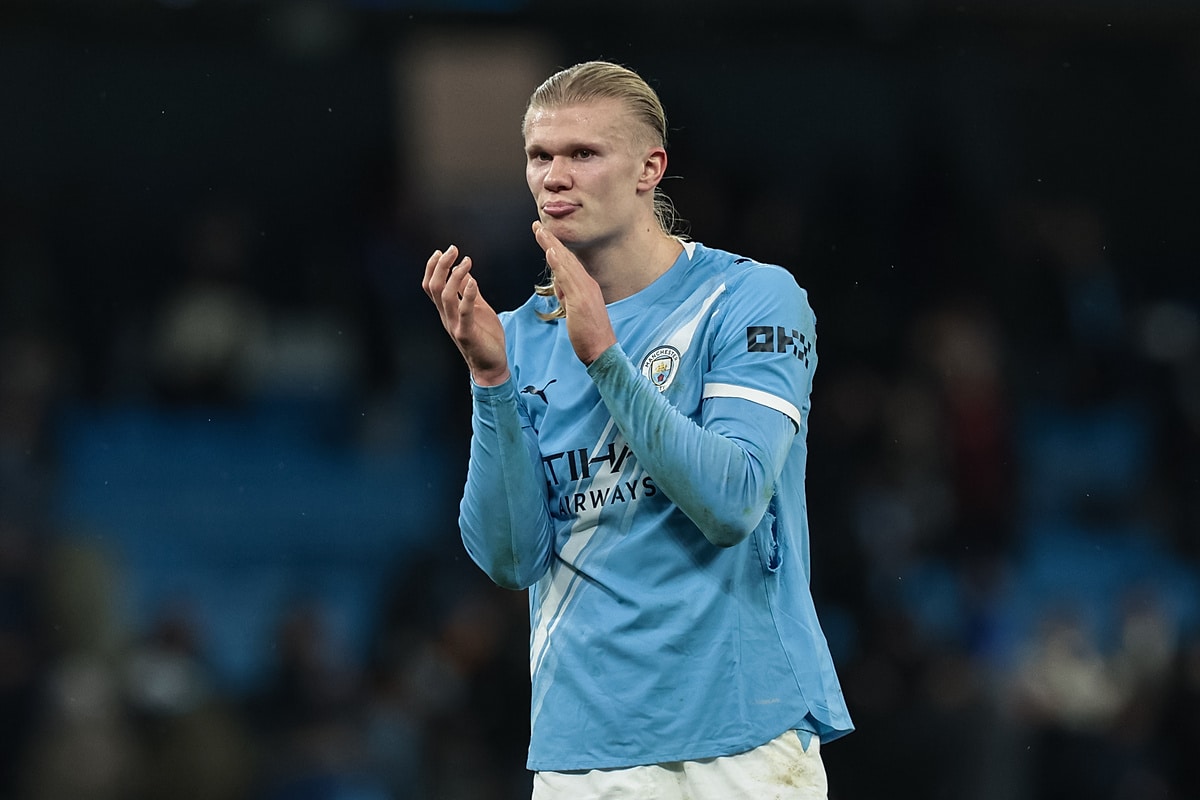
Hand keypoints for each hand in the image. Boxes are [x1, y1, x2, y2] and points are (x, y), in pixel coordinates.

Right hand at [421, 245, 509, 384]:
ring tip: (465, 262)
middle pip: (434, 287)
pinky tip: (473, 281)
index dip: (433, 267)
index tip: (441, 251)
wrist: (492, 366)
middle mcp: (447, 316)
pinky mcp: (466, 334)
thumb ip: (469, 293)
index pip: (431, 285)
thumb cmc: (485, 338)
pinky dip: (467, 295)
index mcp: (447, 310)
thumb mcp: (478, 309)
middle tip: (452, 250)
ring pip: (445, 297)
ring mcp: (455, 325)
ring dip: (455, 276)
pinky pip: (464, 312)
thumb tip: (464, 273)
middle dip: (441, 265)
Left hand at [532, 222, 616, 364]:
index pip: (568, 262)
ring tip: (541, 232)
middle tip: (537, 225)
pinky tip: (551, 252)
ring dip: (552, 246)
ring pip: (566, 263)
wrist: (602, 350)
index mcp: (585, 286)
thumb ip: (567, 295)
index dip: (555, 247)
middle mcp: (587, 284)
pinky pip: (568, 278)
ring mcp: (585, 290)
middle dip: (551, 240)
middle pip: (566, 257)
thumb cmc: (590, 334)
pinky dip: (559, 263)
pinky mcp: (581, 300)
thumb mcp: (575, 310)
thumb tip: (559, 284)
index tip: (544, 235)